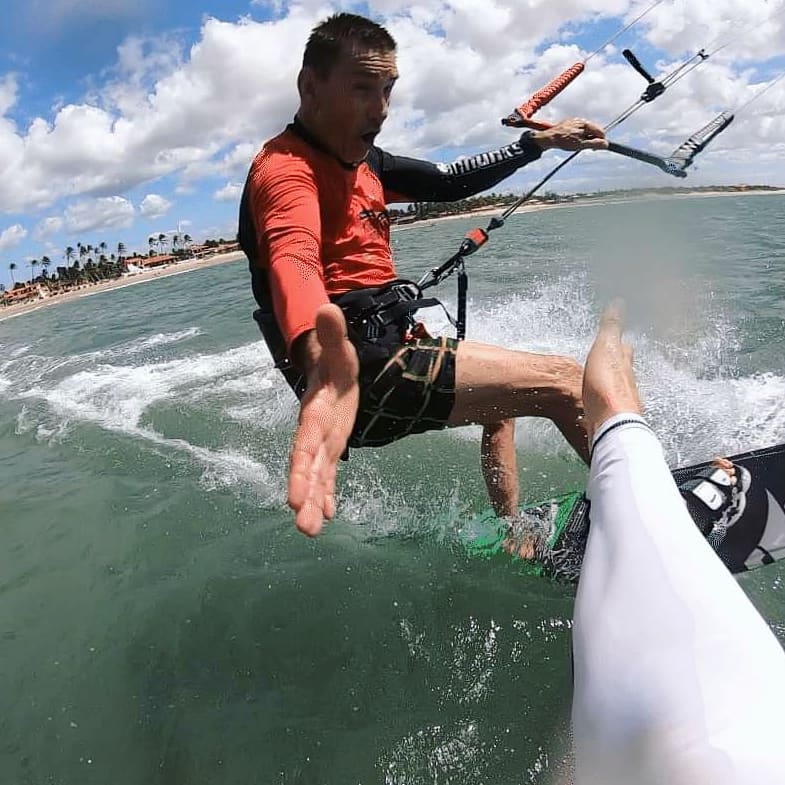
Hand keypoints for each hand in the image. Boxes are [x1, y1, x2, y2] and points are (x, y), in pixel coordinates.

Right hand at [287, 304, 359, 535]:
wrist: (330, 369)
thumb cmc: (335, 361)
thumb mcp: (340, 349)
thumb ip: (333, 335)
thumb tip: (327, 308)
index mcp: (314, 413)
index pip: (304, 445)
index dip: (300, 471)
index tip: (294, 499)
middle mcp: (314, 432)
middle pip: (306, 468)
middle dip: (304, 496)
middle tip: (304, 528)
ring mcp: (322, 442)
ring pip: (316, 476)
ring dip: (314, 503)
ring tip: (311, 531)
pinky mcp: (331, 447)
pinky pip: (327, 474)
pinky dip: (326, 493)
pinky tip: (328, 514)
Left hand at [530, 117, 607, 151]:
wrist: (548, 138)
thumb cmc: (563, 141)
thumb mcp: (580, 145)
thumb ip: (594, 144)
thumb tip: (606, 144)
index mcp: (585, 123)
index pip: (600, 131)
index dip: (600, 141)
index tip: (595, 148)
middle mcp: (581, 120)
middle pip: (593, 131)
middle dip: (591, 140)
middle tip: (584, 147)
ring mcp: (574, 122)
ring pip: (585, 131)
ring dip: (584, 139)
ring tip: (575, 145)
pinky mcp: (568, 124)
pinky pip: (578, 131)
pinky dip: (577, 137)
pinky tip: (571, 142)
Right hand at [582, 299, 641, 443]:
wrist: (609, 421)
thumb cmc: (607, 384)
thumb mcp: (606, 346)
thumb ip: (612, 326)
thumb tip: (619, 301)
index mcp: (622, 362)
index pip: (624, 348)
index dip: (621, 343)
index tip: (621, 339)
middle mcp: (626, 381)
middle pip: (623, 370)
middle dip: (618, 365)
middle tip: (613, 361)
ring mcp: (619, 401)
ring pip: (617, 388)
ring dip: (611, 384)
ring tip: (603, 382)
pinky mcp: (610, 417)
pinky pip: (607, 405)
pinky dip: (604, 401)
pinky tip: (598, 405)